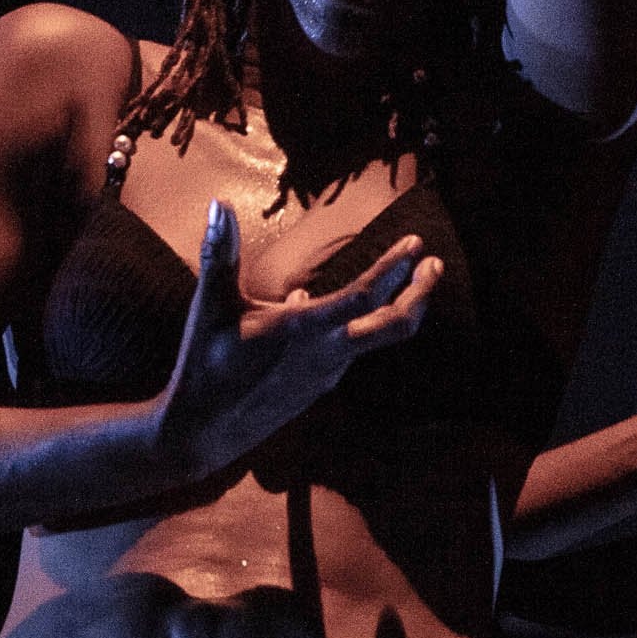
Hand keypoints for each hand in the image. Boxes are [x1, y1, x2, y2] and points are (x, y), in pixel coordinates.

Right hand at [156, 200, 440, 481]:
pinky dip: (358, 324)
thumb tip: (220, 204)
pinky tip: (341, 307)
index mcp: (302, 331)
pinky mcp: (319, 384)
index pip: (363, 296)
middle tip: (435, 263)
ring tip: (405, 276)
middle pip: (394, 326)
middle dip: (420, 293)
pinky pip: (348, 348)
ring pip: (374, 338)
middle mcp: (325, 354)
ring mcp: (327, 373)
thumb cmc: (204, 366)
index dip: (393, 268)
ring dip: (395, 306)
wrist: (202, 433)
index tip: (415, 243)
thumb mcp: (210, 307)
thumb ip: (221, 254)